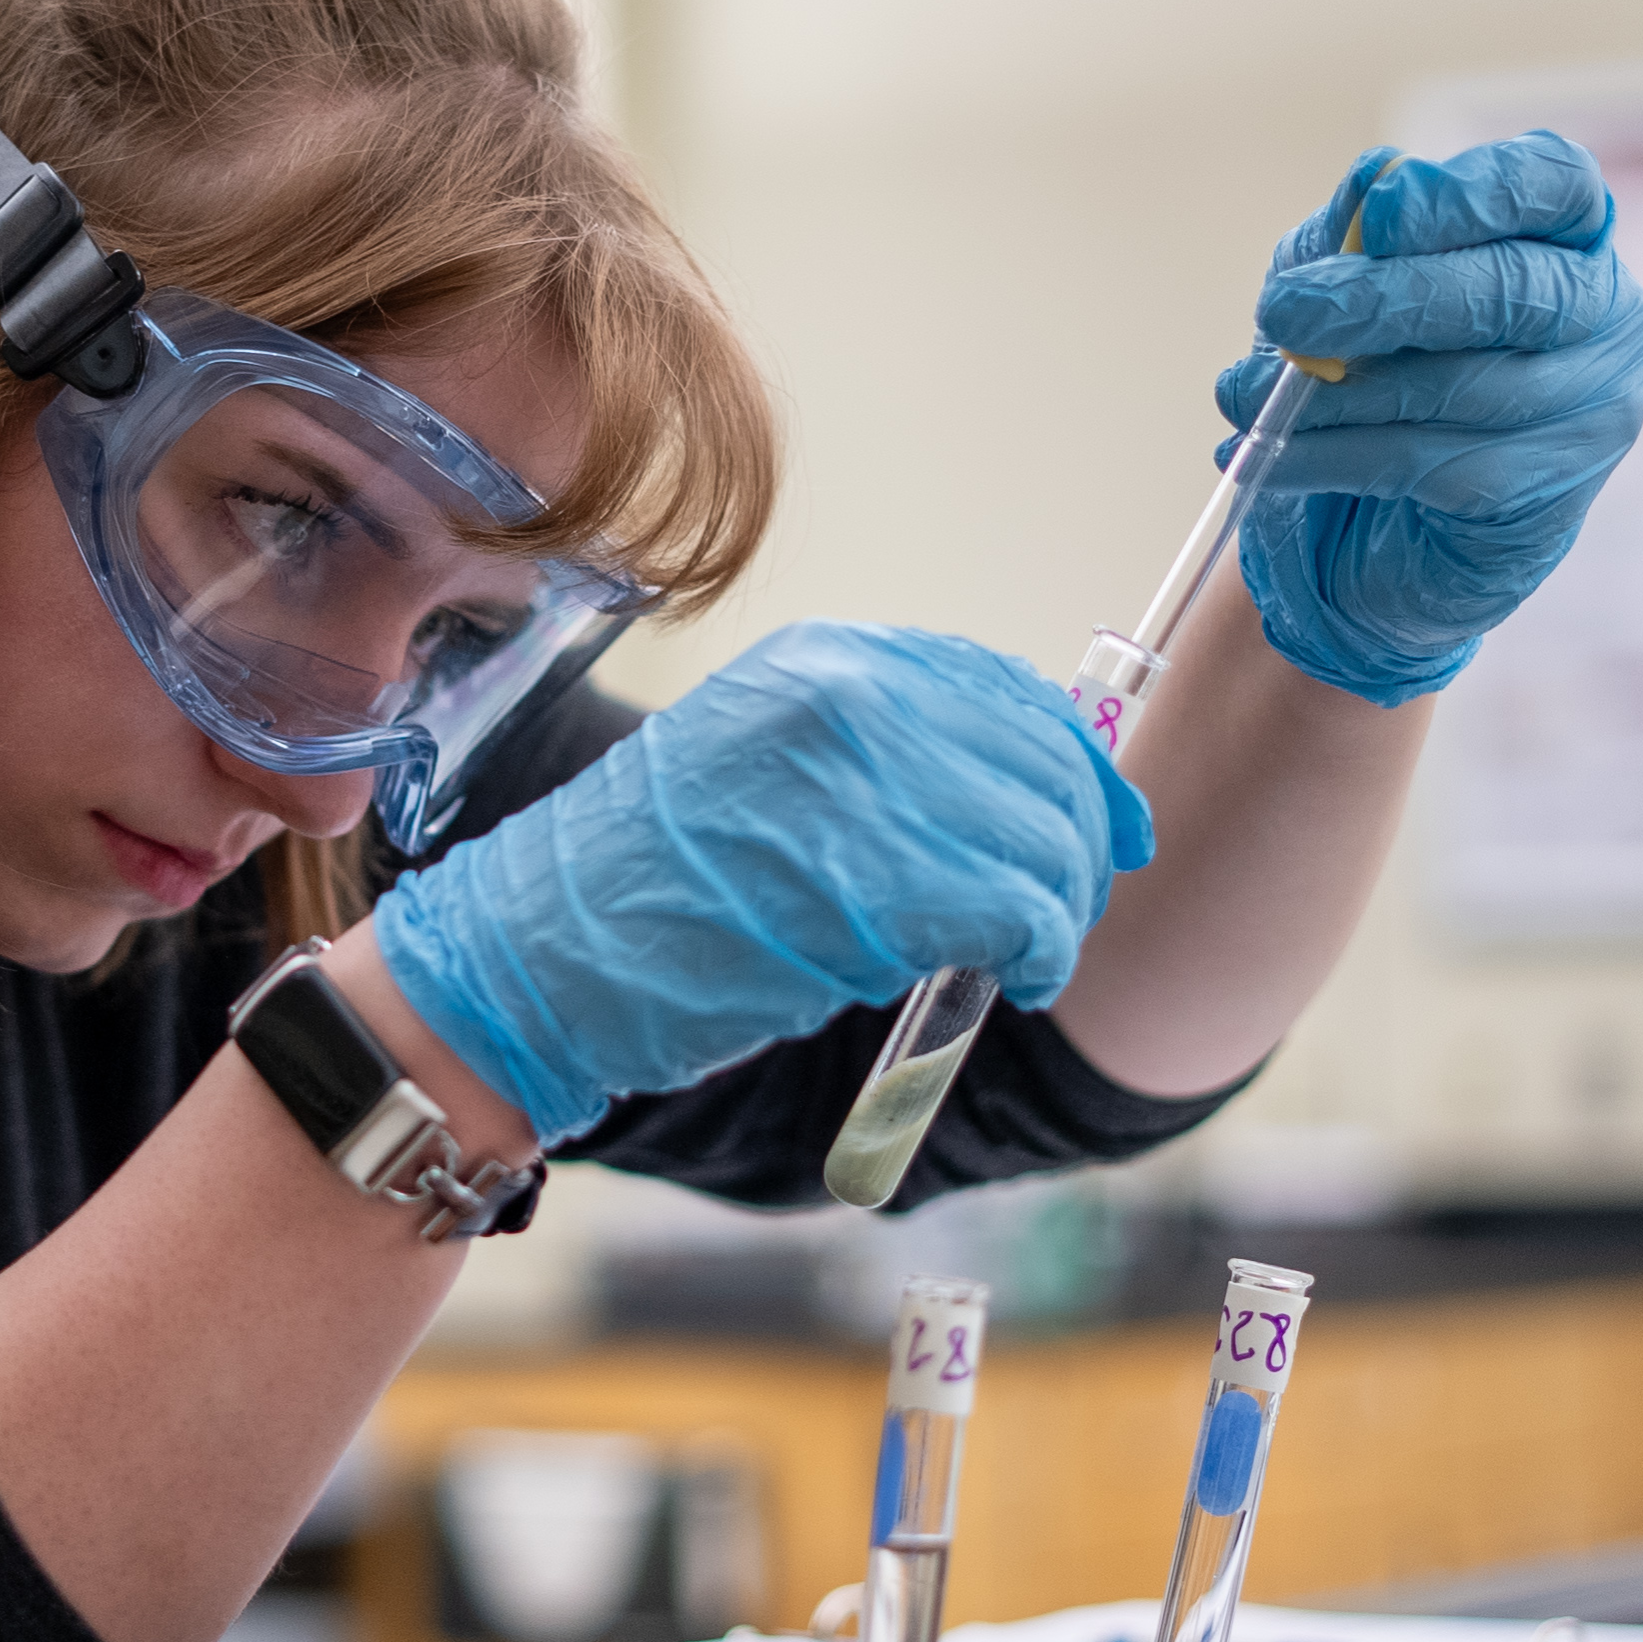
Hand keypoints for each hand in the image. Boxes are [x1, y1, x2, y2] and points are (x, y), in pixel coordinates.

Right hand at [372, 620, 1152, 1145]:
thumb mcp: (757, 766)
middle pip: (1041, 760)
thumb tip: (1010, 796)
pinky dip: (1040, 952)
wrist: (538, 952)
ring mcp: (861, 782)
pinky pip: (1018, 910)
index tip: (1104, 825)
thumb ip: (876, 761)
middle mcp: (849, 698)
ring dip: (1061, 910)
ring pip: (1043, 840)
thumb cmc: (642, 886)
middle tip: (1067, 912)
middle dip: (1078, 846)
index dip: (1074, 761)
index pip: (1001, 688)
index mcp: (824, 662)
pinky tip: (1017, 979)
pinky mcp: (872, 879)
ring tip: (1031, 956)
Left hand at [1224, 133, 1642, 706]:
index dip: (1471, 195)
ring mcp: (1590, 411)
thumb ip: (1353, 238)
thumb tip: (1371, 179)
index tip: (1382, 212)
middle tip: (1282, 312)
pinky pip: (1425, 465)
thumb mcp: (1339, 294)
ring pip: (1457, 386)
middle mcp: (1601, 317)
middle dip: (1385, 298)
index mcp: (1562, 240)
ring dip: (1332, 395)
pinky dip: (1327, 458)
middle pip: (1511, 288)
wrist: (1363, 535)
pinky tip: (1262, 458)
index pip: (1552, 187)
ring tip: (1242, 399)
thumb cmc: (1365, 384)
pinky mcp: (1546, 499)